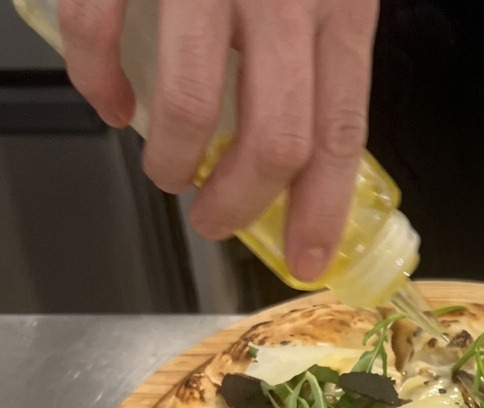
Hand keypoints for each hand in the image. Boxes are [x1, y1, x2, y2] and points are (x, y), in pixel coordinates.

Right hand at [57, 0, 379, 280]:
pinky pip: (102, 38)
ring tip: (166, 172)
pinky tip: (109, 102)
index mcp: (336, 2)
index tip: (308, 260)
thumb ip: (323, 48)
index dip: (322, 211)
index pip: (340, 134)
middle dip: (240, 206)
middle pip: (273, 140)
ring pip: (190, 107)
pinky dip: (99, 87)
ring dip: (170, 162)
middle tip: (216, 221)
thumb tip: (312, 150)